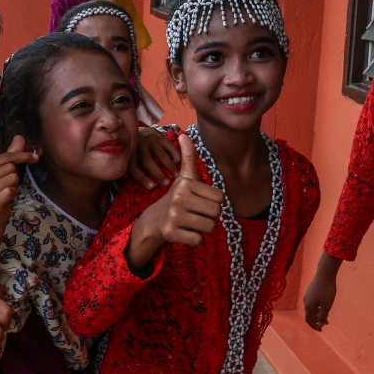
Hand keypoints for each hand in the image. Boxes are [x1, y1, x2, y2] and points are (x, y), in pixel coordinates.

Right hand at [0, 135, 37, 228]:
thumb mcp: (1, 172)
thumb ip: (10, 154)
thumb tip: (20, 137)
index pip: (6, 156)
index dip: (22, 155)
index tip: (35, 157)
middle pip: (10, 167)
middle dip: (15, 176)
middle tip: (6, 185)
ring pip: (13, 178)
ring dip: (14, 186)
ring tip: (5, 192)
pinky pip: (11, 191)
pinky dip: (13, 194)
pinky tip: (6, 199)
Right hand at [126, 135, 224, 269]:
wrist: (152, 220)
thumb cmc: (175, 198)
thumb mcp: (183, 178)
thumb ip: (188, 157)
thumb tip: (184, 134)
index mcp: (186, 184)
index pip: (220, 198)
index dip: (213, 202)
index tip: (199, 201)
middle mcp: (179, 198)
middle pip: (217, 212)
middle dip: (210, 216)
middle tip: (196, 213)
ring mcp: (174, 216)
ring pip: (210, 226)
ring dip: (203, 228)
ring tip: (191, 222)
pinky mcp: (171, 232)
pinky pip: (198, 239)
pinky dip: (194, 238)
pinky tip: (184, 232)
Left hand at [127, 127, 180, 189]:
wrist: (133, 131)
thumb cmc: (131, 150)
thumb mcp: (126, 158)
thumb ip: (126, 167)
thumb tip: (125, 178)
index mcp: (129, 154)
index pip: (134, 168)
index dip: (142, 178)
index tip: (151, 187)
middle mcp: (138, 146)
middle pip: (148, 162)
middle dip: (158, 174)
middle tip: (166, 183)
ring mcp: (149, 140)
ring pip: (160, 154)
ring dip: (169, 165)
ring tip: (176, 175)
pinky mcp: (158, 136)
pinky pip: (168, 145)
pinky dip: (174, 153)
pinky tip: (178, 162)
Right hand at [304, 252, 341, 330]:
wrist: (324, 274)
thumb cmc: (326, 291)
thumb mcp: (326, 305)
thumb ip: (322, 315)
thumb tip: (320, 324)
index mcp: (308, 306)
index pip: (309, 320)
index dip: (314, 326)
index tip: (321, 330)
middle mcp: (305, 301)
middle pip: (309, 314)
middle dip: (317, 320)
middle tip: (326, 324)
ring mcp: (307, 295)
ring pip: (311, 308)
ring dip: (317, 314)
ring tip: (326, 315)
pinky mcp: (310, 291)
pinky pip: (312, 303)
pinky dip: (317, 308)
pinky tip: (323, 305)